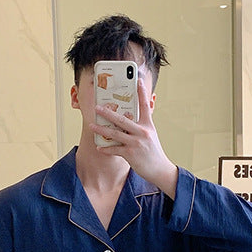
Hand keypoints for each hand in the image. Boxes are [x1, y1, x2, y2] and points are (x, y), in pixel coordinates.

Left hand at [91, 78, 177, 198]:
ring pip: (115, 134)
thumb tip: (130, 120)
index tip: (137, 81)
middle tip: (97, 108)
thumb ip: (142, 126)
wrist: (160, 169)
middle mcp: (142, 132)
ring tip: (92, 126)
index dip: (142, 93)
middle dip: (108, 113)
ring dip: (102, 130)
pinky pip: (115, 150)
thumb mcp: (151, 136)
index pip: (145, 106)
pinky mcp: (131, 154)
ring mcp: (136, 143)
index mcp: (148, 126)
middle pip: (122, 119)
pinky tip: (99, 147)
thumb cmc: (153, 153)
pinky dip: (106, 149)